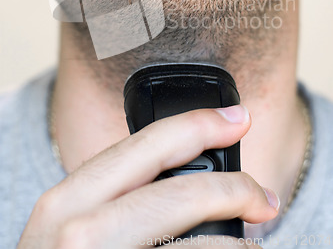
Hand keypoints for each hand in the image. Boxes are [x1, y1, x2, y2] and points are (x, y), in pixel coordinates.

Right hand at [18, 106, 278, 247]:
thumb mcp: (70, 224)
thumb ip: (113, 194)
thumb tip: (184, 171)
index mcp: (66, 201)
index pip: (145, 146)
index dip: (198, 126)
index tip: (237, 118)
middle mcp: (81, 234)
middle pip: (181, 194)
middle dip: (233, 188)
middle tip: (262, 196)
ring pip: (201, 246)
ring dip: (237, 245)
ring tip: (247, 245)